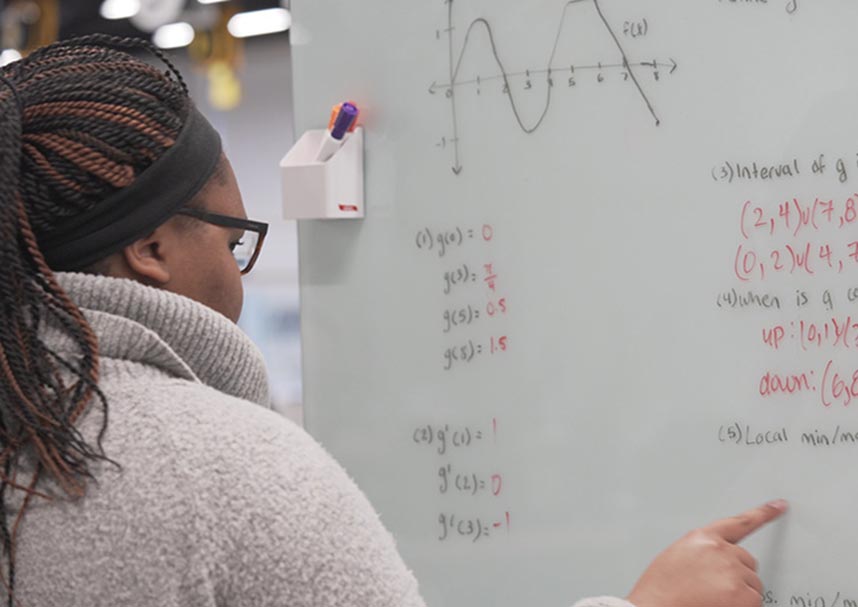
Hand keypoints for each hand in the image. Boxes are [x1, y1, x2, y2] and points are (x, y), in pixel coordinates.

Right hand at [627, 500, 787, 606]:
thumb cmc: (660, 591)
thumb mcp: (675, 560)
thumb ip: (700, 554)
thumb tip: (714, 564)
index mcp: (701, 538)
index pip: (738, 522)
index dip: (762, 513)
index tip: (779, 506)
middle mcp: (720, 550)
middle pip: (747, 562)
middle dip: (737, 575)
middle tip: (714, 590)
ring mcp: (733, 571)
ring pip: (752, 585)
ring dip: (740, 594)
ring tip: (712, 600)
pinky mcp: (743, 594)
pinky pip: (755, 602)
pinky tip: (721, 606)